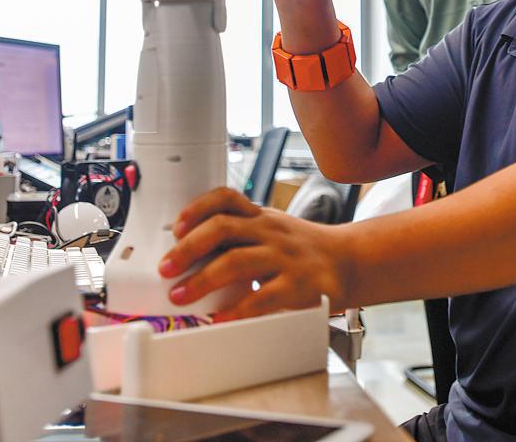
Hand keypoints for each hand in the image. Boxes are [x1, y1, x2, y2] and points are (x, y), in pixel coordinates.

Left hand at [158, 187, 350, 320]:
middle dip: (188, 248)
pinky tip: (220, 318)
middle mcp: (270, 232)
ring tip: (180, 295)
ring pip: (237, 262)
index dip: (197, 208)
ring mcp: (284, 258)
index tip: (176, 225)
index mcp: (260, 216)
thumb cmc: (302, 249)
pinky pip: (262, 297)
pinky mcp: (298, 286)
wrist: (349, 262)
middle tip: (166, 268)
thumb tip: (189, 251)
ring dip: (202, 280)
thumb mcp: (271, 231)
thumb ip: (238, 236)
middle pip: (223, 228)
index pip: (226, 198)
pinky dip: (237, 310)